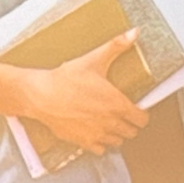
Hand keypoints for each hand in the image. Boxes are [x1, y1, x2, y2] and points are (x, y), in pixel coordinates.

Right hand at [24, 30, 149, 154]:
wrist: (41, 95)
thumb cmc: (66, 79)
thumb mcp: (93, 59)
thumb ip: (117, 46)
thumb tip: (134, 32)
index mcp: (117, 104)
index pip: (142, 119)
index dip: (141, 114)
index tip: (136, 110)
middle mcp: (110, 122)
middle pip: (131, 132)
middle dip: (129, 124)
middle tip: (122, 115)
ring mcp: (97, 134)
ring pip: (117, 141)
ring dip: (116, 133)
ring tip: (109, 122)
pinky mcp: (83, 142)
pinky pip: (100, 149)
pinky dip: (100, 142)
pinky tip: (95, 131)